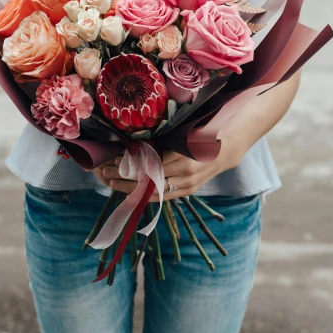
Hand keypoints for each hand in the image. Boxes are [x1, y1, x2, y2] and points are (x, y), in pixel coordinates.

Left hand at [98, 139, 240, 201]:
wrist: (226, 150)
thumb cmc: (202, 136)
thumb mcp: (182, 134)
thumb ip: (164, 141)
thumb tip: (137, 143)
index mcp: (183, 155)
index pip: (150, 162)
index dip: (131, 162)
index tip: (114, 158)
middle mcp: (185, 173)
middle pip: (149, 178)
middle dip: (126, 176)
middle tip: (106, 171)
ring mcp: (187, 185)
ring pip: (154, 190)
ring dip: (132, 188)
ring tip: (113, 183)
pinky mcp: (189, 191)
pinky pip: (164, 197)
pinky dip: (147, 197)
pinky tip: (132, 196)